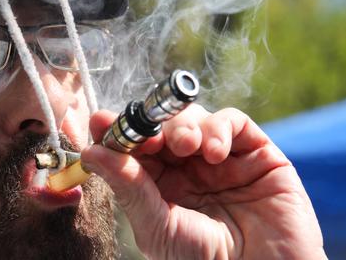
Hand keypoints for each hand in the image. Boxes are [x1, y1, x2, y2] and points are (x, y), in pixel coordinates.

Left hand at [81, 105, 325, 259]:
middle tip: (148, 136)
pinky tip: (214, 153)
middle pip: (160, 126)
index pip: (132, 147)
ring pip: (192, 117)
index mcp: (158, 185)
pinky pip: (232, 121)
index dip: (117, 131)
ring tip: (186, 146)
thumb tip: (90, 152)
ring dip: (183, 125)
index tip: (102, 122)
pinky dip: (218, 127)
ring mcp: (220, 157)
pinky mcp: (254, 151)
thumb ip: (129, 187)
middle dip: (150, 124)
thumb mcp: (159, 227)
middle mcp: (187, 168)